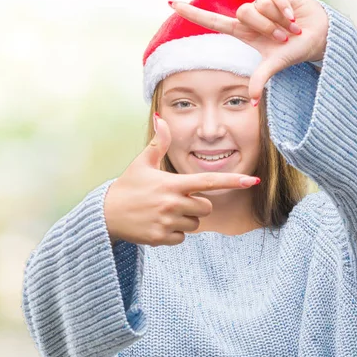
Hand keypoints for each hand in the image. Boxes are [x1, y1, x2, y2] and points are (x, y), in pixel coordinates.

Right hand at [104, 114, 260, 246]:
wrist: (105, 214)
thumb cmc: (128, 187)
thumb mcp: (142, 163)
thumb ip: (158, 143)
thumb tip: (162, 118)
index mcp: (172, 183)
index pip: (208, 181)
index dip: (232, 180)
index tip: (252, 180)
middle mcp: (172, 203)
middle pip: (206, 207)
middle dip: (195, 205)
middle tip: (173, 202)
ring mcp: (167, 221)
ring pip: (195, 225)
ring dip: (185, 221)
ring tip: (163, 213)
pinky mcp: (161, 238)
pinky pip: (183, 238)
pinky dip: (174, 234)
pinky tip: (158, 225)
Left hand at [170, 0, 328, 102]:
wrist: (318, 36)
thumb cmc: (295, 51)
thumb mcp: (275, 65)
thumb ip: (260, 79)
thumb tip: (250, 103)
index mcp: (243, 32)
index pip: (213, 21)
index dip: (193, 13)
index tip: (171, 3)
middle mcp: (250, 16)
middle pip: (243, 12)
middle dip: (266, 28)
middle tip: (281, 38)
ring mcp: (262, 2)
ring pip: (258, 4)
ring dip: (277, 20)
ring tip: (290, 28)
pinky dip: (285, 9)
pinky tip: (294, 16)